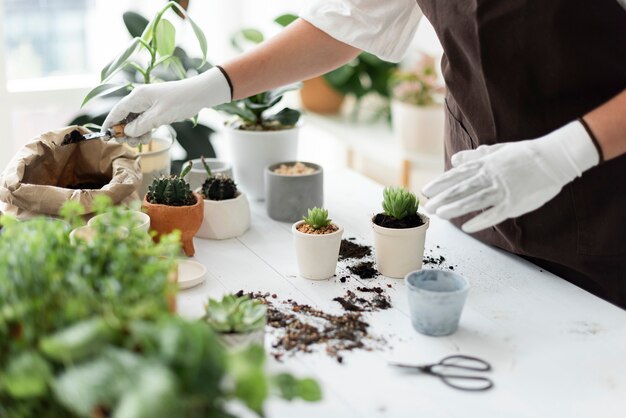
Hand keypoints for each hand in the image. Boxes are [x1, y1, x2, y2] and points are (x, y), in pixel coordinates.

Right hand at [101, 67, 230, 145]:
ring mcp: (148, 105)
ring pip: (134, 122)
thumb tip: (127, 132)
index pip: (117, 111)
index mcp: (137, 96)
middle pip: (124, 118)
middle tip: (130, 142)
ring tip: (142, 140)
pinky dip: (144, 131)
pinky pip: (144, 123)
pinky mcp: (156, 111)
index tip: (104, 136)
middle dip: (124, 131)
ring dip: (135, 133)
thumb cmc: (180, 101)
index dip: (109, 123)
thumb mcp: (159, 116)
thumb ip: (141, 125)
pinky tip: (148, 136)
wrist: (198, 95)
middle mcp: (140, 100)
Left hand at [422, 121, 599, 232]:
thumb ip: (475, 157)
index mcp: (486, 164)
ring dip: (455, 208)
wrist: (554, 158)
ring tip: (440, 215)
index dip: (441, 183)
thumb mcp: (498, 151)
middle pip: (462, 188)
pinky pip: (495, 213)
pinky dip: (481, 220)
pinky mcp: (515, 202)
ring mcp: (503, 189)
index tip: (426, 191)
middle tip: (427, 207)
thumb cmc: (526, 155)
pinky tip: (467, 227)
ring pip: (474, 200)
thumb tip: (455, 159)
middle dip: (442, 198)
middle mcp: (491, 176)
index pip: (458, 174)